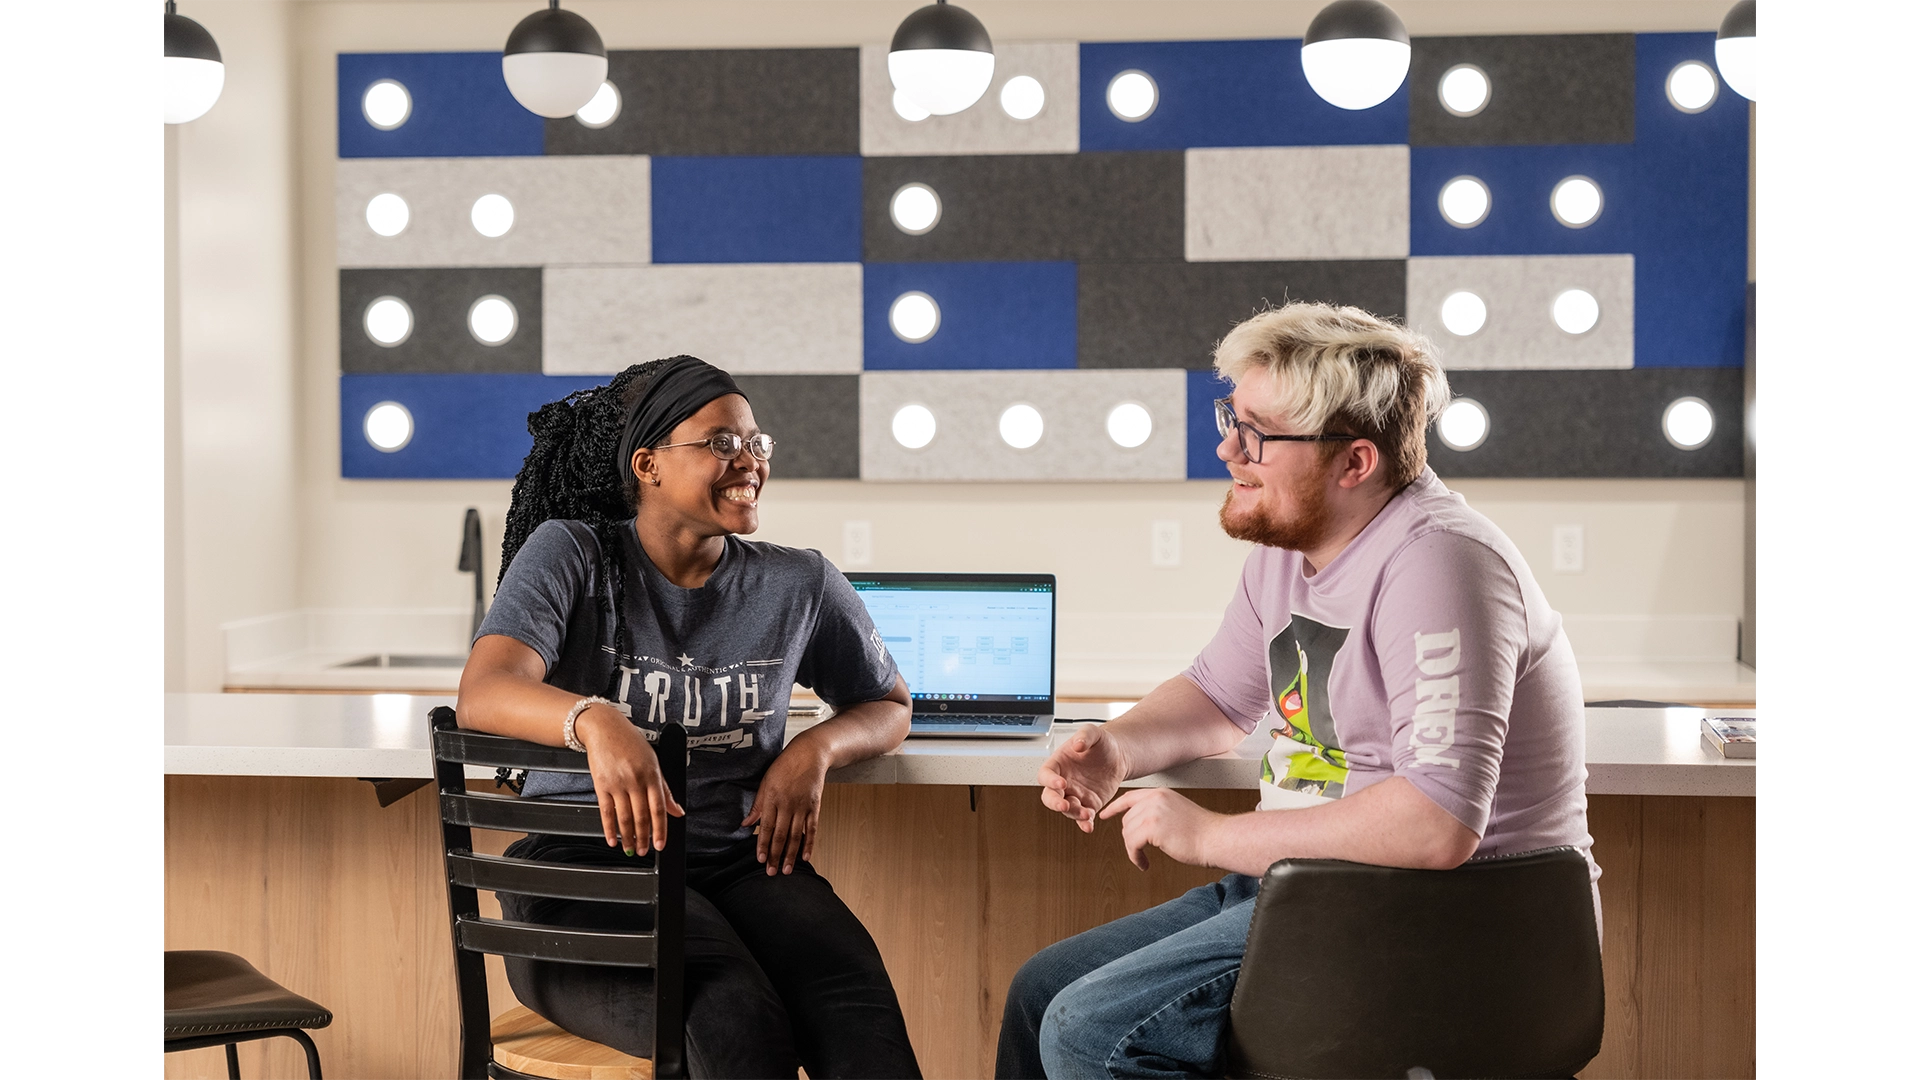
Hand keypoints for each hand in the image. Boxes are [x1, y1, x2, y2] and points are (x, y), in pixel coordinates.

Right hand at [576, 705, 684, 854]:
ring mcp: (617, 783)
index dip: (661, 829)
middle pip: (641, 816)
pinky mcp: (601, 785)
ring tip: (631, 849)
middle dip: (644, 837)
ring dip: (628, 837)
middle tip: (645, 851)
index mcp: (652, 774)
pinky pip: (606, 812)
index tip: (660, 844)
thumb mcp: (653, 761)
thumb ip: (665, 789)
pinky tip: (612, 840)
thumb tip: (677, 811)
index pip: (659, 808)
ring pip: (624, 817)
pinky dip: (609, 829)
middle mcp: (635, 779)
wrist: (604, 727)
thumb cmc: (630, 742)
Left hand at [744, 734, 830, 874]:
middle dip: (775, 855)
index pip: (766, 826)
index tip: (760, 859)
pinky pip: (812, 829)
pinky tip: (806, 857)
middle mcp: (787, 804)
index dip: (762, 844)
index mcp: (772, 798)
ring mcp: (802, 806)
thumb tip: (745, 824)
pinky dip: (809, 844)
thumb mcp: (765, 782)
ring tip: (786, 870)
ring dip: (791, 855)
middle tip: (771, 873)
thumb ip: (757, 805)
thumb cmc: (785, 766)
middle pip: (780, 835)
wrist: (810, 754)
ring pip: (796, 835)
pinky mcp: (814, 807)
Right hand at [1038, 724, 1129, 832]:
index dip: (1050, 780)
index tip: (1062, 783)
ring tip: (1084, 814)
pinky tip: (1089, 826)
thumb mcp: (1094, 733)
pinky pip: (1083, 817)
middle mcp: (1063, 782)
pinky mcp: (1089, 804)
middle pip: (1050, 797)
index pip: (1045, 775)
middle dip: (1055, 803)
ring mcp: (1075, 795)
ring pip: (1067, 809)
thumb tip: (1077, 745)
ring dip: (1073, 814)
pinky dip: (1084, 823)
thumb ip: (1085, 736)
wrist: (1118, 757)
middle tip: (1064, 805)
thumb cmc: (1102, 744)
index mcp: (1058, 764)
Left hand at [1099, 788, 1221, 870]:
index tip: (1104, 815)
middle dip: (1130, 839)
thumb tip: (1139, 824)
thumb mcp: (1177, 812)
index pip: (1130, 797)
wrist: (1216, 839)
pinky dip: (1135, 857)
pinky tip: (1144, 863)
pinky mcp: (1152, 827)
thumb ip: (1158, 812)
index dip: (1115, 807)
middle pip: (1127, 820)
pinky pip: (1132, 844)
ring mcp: (1153, 812)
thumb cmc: (1202, 832)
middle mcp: (1155, 799)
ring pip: (1127, 833)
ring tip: (1144, 858)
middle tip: (1140, 852)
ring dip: (1133, 850)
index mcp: (1161, 793)